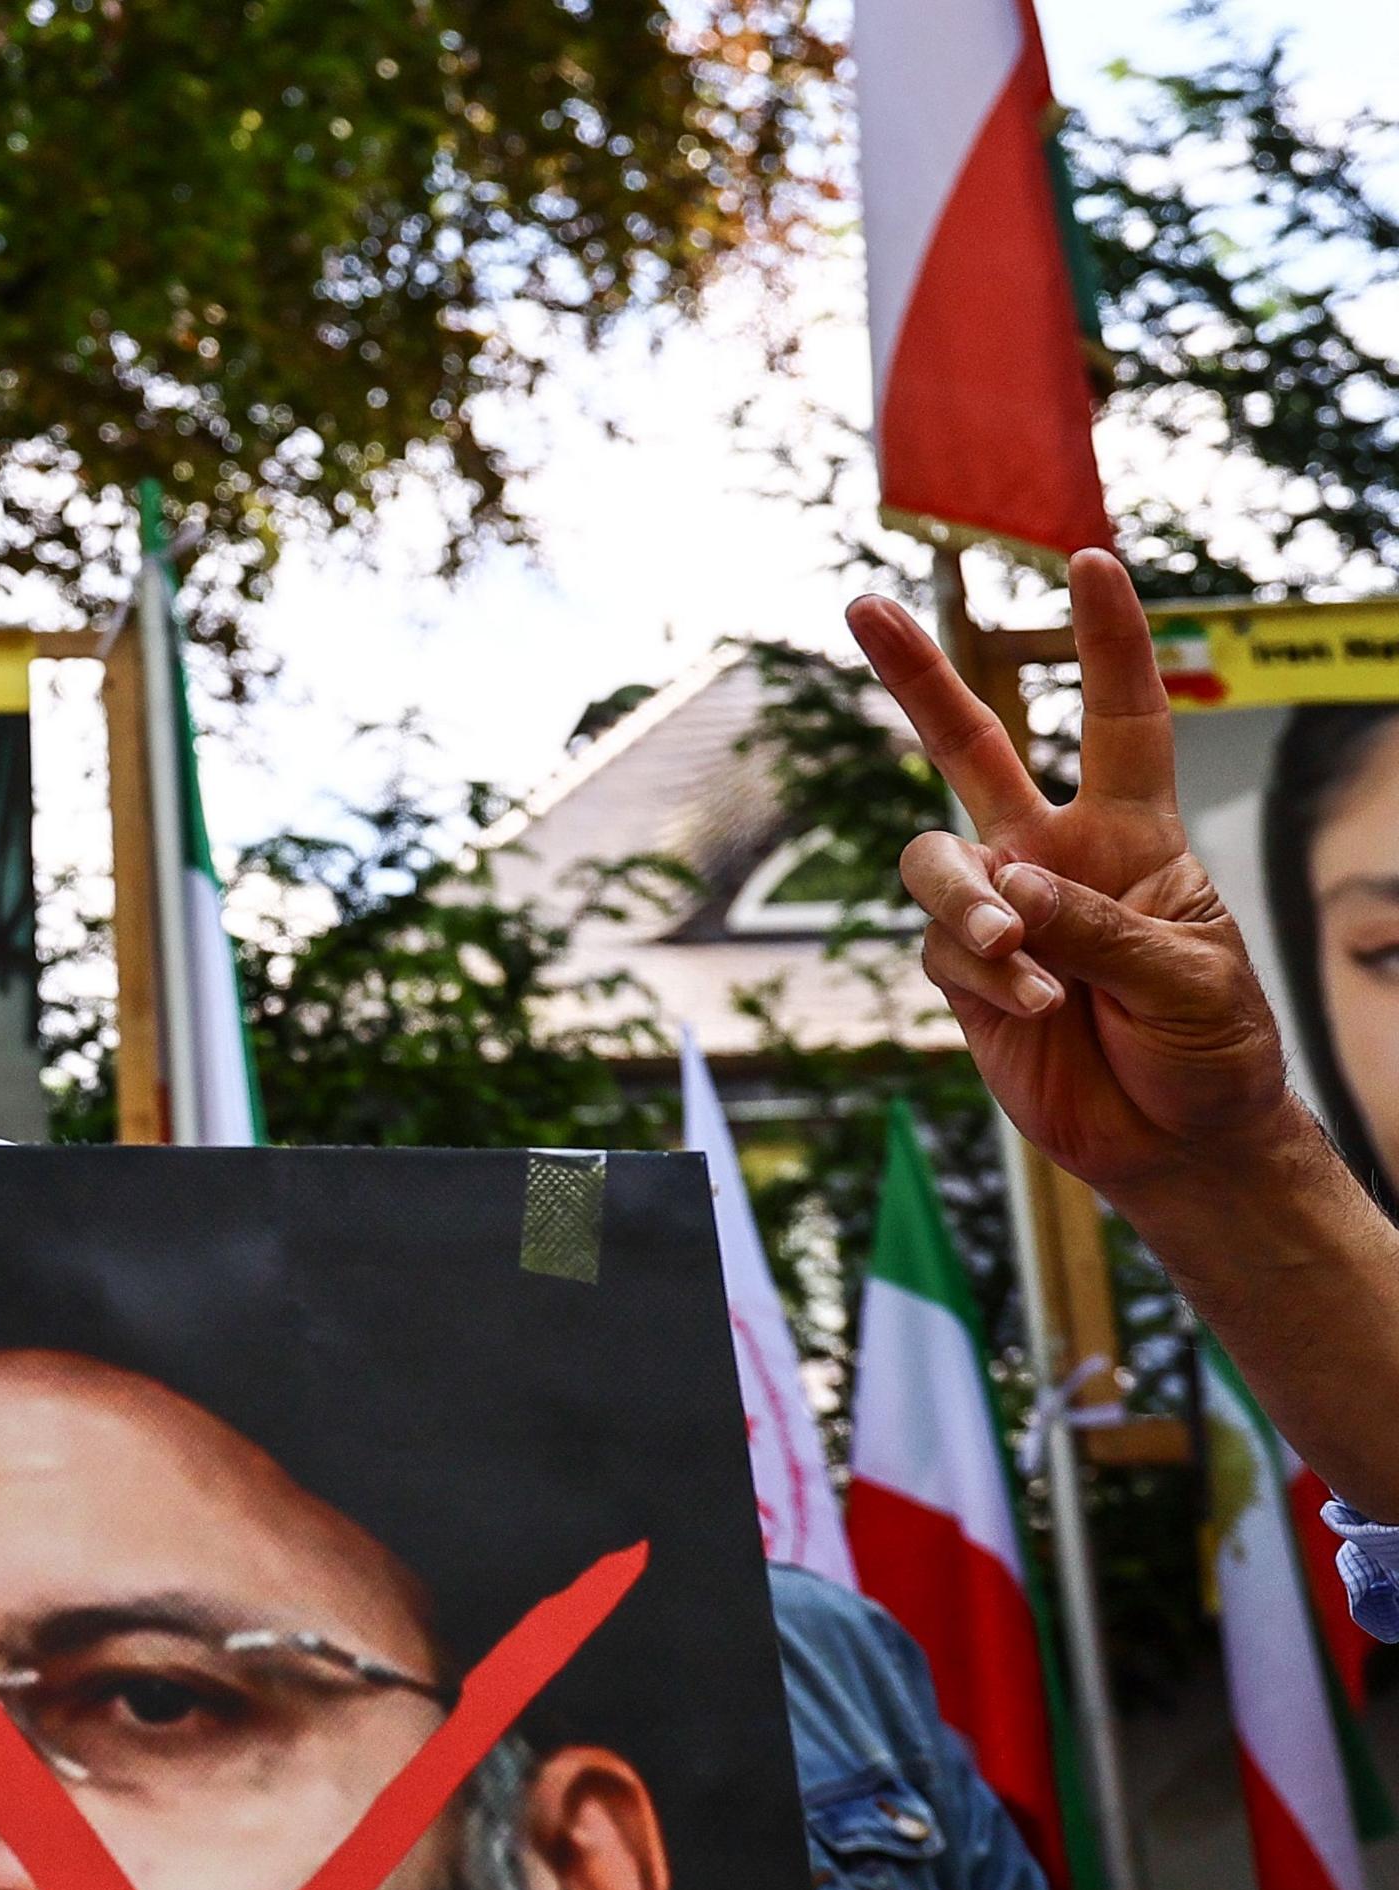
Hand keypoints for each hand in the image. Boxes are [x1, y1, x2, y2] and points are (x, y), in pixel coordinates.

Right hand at [846, 551, 1309, 1201]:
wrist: (1175, 1143)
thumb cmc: (1210, 1048)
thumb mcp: (1186, 976)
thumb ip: (1097, 924)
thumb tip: (1008, 891)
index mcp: (1132, 835)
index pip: (1121, 718)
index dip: (1108, 640)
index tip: (1091, 562)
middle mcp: (1053, 858)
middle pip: (972, 746)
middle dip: (917, 676)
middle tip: (863, 606)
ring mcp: (1000, 914)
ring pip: (936, 859)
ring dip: (967, 897)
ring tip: (1014, 946)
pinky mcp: (964, 975)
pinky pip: (942, 947)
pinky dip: (983, 970)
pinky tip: (1034, 1004)